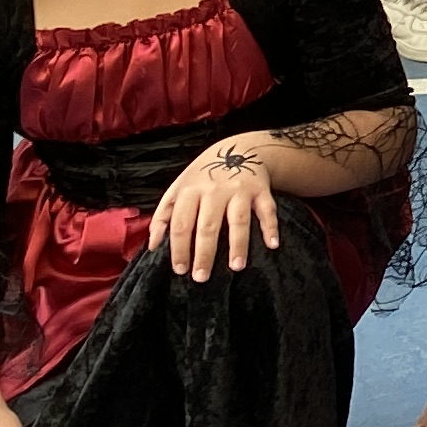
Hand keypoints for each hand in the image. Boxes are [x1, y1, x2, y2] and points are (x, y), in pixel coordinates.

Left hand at [149, 136, 281, 279]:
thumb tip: (153, 245)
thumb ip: (163, 215)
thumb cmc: (203, 176)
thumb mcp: (178, 188)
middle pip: (209, 226)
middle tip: (201, 277)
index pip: (182, 224)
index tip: (180, 270)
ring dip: (238, 245)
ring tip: (236, 267)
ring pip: (239, 220)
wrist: (238, 148)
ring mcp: (240, 189)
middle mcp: (215, 189)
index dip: (180, 249)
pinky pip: (268, 210)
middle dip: (205, 254)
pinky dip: (271, 227)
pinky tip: (272, 245)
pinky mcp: (261, 190)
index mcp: (191, 190)